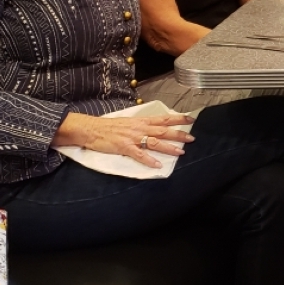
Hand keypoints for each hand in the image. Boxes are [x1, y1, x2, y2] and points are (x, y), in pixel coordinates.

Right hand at [53, 112, 194, 168]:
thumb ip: (142, 124)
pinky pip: (139, 154)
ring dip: (168, 148)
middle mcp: (140, 128)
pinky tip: (157, 165)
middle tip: (192, 138)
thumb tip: (156, 127)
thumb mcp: (129, 122)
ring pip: (154, 142)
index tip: (191, 119)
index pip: (163, 119)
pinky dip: (149, 160)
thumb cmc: (110, 126)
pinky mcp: (125, 147)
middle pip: (163, 130)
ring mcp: (132, 138)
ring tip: (181, 152)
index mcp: (141, 121)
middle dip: (178, 134)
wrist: (91, 129)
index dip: (178, 118)